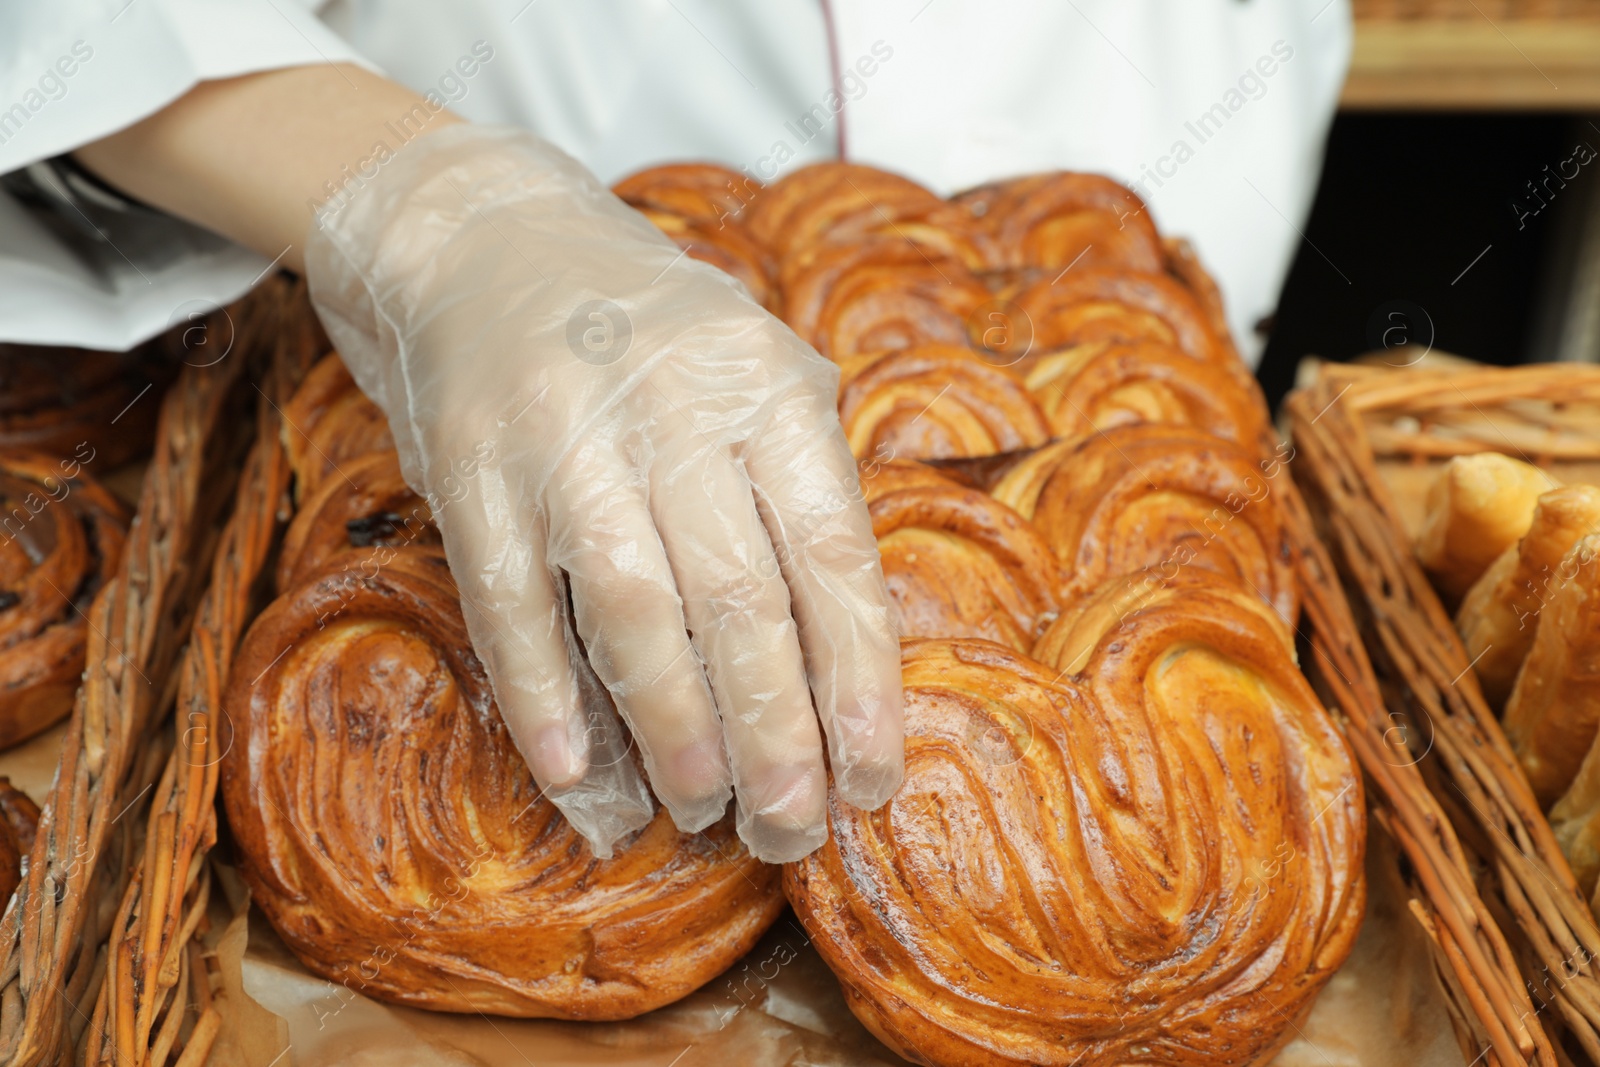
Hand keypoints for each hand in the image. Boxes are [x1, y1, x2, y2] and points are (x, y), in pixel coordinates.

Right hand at [304, 124, 902, 860]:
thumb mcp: (759, 363)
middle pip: (740, 600)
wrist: (487, 240)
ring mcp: (563, 440)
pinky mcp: (470, 472)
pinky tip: (581, 780)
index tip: (873, 773)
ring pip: (634, 612)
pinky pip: (511, 608)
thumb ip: (807, 482)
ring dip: (674, 728)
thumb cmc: (651, 332)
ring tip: (705, 809)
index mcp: (764, 386)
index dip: (858, 676)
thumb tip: (844, 653)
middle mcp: (672, 409)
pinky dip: (546, 702)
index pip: (831, 551)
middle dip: (775, 733)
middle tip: (791, 825)